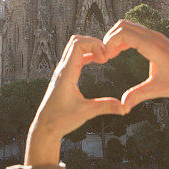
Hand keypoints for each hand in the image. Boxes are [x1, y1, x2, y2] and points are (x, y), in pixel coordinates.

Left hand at [25, 35, 124, 165]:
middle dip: (93, 42)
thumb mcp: (85, 113)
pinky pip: (76, 57)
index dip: (94, 45)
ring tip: (104, 57)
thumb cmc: (60, 120)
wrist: (45, 127)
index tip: (105, 58)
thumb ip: (105, 107)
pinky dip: (88, 54)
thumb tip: (123, 107)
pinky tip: (98, 61)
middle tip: (106, 54)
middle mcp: (63, 69)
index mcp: (66, 74)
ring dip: (90, 47)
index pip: (77, 45)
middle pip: (75, 41)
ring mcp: (63, 71)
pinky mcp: (65, 76)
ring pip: (74, 47)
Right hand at [102, 20, 168, 110]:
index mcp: (152, 46)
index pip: (124, 32)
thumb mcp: (158, 89)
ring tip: (109, 55)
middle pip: (122, 25)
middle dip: (109, 38)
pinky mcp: (154, 39)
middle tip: (104, 56)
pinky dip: (122, 39)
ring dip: (115, 38)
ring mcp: (154, 36)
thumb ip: (139, 95)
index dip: (109, 42)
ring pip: (127, 27)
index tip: (105, 58)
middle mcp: (153, 36)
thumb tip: (122, 106)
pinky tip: (118, 53)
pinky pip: (133, 32)